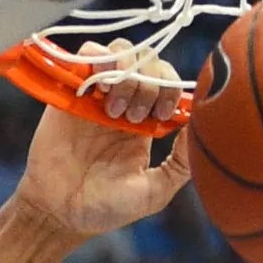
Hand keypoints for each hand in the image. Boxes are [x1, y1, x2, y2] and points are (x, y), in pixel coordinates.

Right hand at [11, 45, 190, 238]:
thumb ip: (180, 165)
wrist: (60, 211)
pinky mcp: (72, 89)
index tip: (163, 116)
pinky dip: (100, 61)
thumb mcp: (155, 192)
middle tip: (136, 118)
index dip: (172, 90)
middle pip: (150, 61)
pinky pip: (89, 53)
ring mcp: (99, 93)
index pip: (170, 83)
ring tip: (115, 111)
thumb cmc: (106, 207)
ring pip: (123, 51)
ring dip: (128, 74)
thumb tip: (202, 130)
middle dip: (150, 84)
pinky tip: (100, 91)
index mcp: (148, 122)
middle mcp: (126, 102)